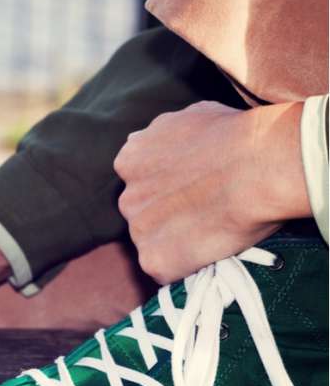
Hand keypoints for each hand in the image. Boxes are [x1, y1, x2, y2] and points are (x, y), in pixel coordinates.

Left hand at [114, 101, 310, 283]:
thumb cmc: (236, 137)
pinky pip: (166, 269)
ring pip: (154, 242)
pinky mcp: (154, 260)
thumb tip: (159, 137)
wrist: (259, 168)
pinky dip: (186, 265)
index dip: (167, 188)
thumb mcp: (190, 116)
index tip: (191, 190)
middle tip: (204, 212)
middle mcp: (126, 196)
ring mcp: (138, 231)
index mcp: (130, 159)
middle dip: (167, 215)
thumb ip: (164, 134)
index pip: (139, 180)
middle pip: (142, 213)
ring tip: (214, 229)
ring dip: (177, 240)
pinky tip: (211, 249)